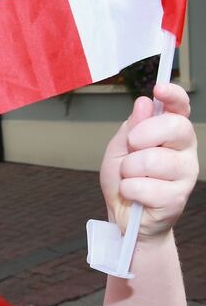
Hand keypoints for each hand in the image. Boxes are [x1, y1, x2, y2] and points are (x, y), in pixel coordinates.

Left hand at [100, 83, 197, 240]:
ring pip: (152, 160)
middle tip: (131, 146)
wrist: (124, 217)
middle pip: (175, 127)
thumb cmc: (125, 180)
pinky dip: (128, 190)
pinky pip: (144, 187)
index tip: (159, 88)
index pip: (180, 108)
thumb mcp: (119, 149)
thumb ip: (130, 127)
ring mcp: (185, 175)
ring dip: (128, 170)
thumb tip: (143, 103)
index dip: (173, 96)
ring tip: (129, 178)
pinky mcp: (177, 198)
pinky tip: (133, 195)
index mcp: (172, 134)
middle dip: (143, 134)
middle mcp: (185, 151)